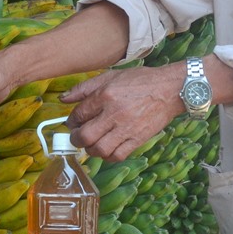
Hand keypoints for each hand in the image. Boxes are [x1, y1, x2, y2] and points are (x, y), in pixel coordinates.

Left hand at [62, 66, 184, 160]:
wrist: (170, 89)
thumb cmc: (140, 81)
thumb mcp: (110, 76)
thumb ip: (84, 88)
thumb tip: (63, 98)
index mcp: (105, 95)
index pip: (79, 114)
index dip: (71, 121)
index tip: (72, 123)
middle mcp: (114, 113)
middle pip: (85, 135)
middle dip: (76, 139)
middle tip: (77, 137)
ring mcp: (127, 128)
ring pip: (100, 149)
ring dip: (90, 150)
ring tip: (91, 144)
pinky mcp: (138, 139)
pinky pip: (118, 156)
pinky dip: (108, 156)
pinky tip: (107, 149)